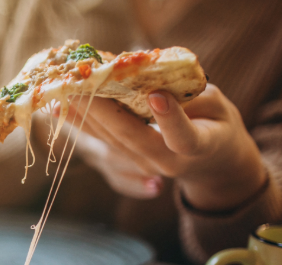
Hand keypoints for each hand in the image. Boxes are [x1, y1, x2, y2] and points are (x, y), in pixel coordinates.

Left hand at [64, 84, 267, 210]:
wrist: (210, 164)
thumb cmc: (218, 126)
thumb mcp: (221, 108)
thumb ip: (196, 98)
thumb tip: (159, 83)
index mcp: (199, 148)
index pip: (183, 137)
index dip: (169, 119)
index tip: (156, 94)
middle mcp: (167, 162)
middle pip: (133, 138)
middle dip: (107, 111)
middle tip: (86, 85)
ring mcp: (143, 164)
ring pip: (112, 140)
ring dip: (86, 115)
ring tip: (66, 91)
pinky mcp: (127, 159)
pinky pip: (102, 140)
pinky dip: (82, 122)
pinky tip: (60, 106)